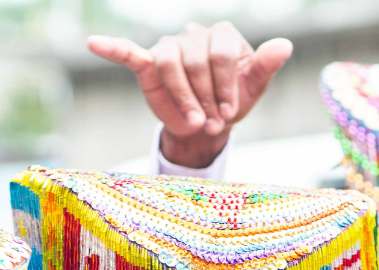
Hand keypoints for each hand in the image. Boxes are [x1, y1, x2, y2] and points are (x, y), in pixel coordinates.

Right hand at [88, 23, 291, 168]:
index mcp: (222, 35)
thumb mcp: (253, 87)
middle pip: (196, 61)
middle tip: (212, 122)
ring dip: (184, 98)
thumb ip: (266, 65)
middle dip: (206, 97)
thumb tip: (285, 45)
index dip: (225, 87)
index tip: (229, 114)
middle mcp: (193, 35)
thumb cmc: (231, 101)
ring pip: (171, 65)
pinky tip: (94, 42)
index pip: (222, 54)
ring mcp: (168, 47)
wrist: (207, 125)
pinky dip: (111, 47)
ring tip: (195, 119)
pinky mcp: (148, 64)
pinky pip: (128, 52)